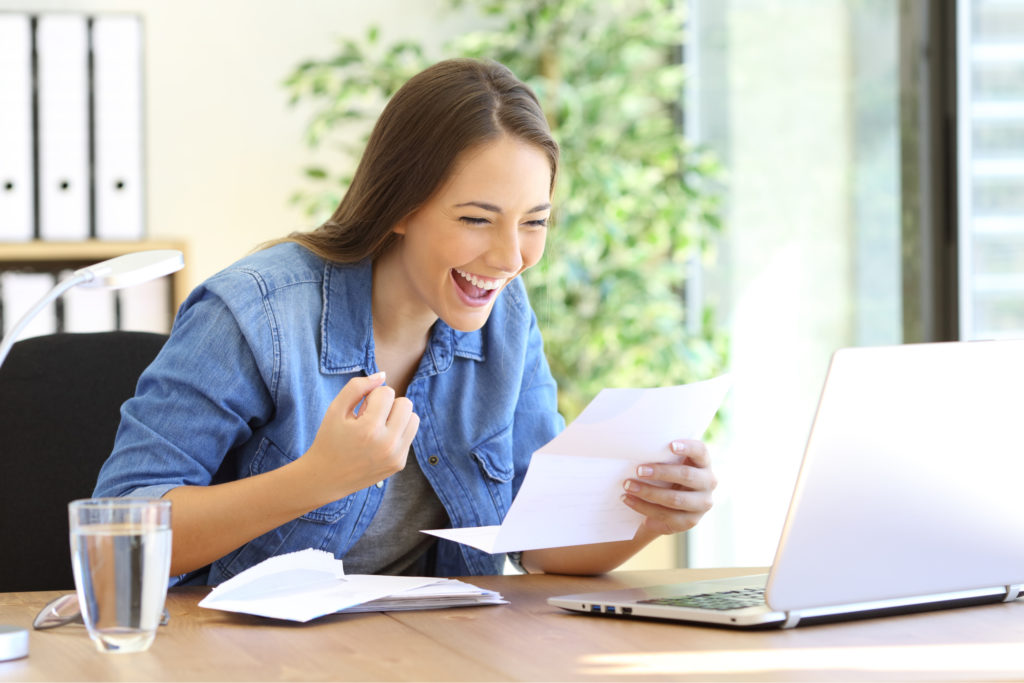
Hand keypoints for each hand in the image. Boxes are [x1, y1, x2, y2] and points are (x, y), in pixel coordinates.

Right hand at [304, 372, 419, 498]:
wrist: (326, 477)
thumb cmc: (329, 439)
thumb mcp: (335, 409)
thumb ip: (357, 387)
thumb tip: (382, 375)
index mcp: (369, 429)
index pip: (387, 392)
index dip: (371, 396)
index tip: (360, 410)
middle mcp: (387, 444)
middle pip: (405, 403)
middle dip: (388, 405)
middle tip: (370, 417)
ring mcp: (396, 456)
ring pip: (413, 418)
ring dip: (397, 417)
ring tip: (377, 426)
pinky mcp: (399, 464)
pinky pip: (409, 435)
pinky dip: (396, 433)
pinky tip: (378, 441)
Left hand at [622, 439, 715, 535]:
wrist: (665, 507)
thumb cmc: (665, 477)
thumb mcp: (668, 465)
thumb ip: (662, 456)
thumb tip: (635, 448)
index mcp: (703, 463)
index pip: (700, 451)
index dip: (688, 447)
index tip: (670, 445)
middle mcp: (709, 482)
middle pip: (686, 475)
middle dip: (661, 473)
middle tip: (638, 470)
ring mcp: (702, 504)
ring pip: (675, 499)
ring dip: (648, 492)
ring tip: (628, 486)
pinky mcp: (690, 521)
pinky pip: (666, 515)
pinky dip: (643, 507)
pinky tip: (628, 499)